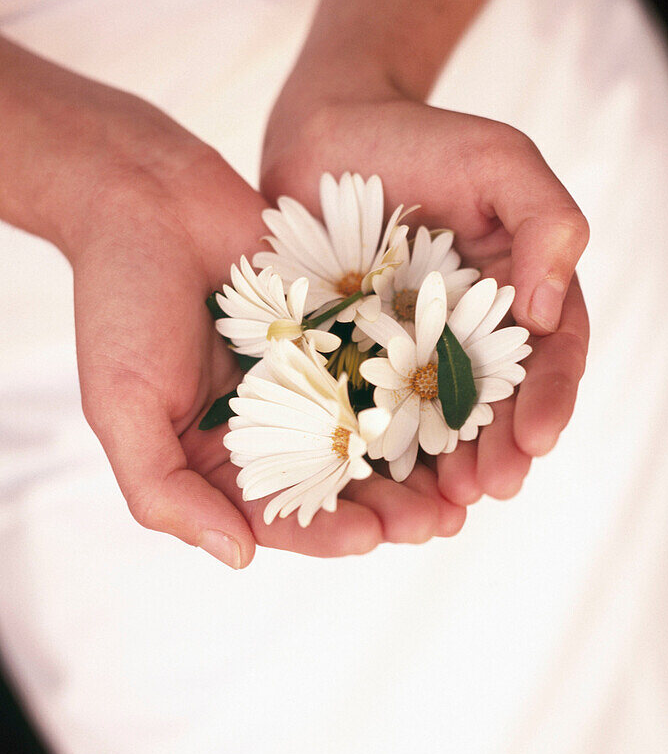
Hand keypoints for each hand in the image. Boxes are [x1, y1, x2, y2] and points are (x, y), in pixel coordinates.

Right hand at [64, 94, 463, 564]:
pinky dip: (423, 392)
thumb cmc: (121, 304)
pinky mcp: (346, 334)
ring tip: (461, 487)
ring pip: (377, 436)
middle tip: (435, 523)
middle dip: (389, 509)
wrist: (148, 196)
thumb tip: (237, 557)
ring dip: (418, 467)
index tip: (368, 538)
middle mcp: (277, 429)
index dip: (326, 533)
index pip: (281, 515)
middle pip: (342, 485)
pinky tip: (460, 409)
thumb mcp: (123, 407)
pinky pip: (391, 369)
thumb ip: (165, 490)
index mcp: (224, 459)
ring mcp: (316, 381)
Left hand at [261, 90, 589, 504]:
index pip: (550, 360)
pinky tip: (377, 489)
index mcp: (522, 301)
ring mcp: (413, 359)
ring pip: (437, 428)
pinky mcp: (355, 367)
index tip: (539, 437)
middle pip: (497, 409)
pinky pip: (370, 418)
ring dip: (446, 472)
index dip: (550, 402)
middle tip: (491, 487)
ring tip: (446, 505)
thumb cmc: (422, 141)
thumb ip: (546, 221)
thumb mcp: (500, 162)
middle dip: (499, 453)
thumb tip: (548, 310)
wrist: (327, 135)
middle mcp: (473, 341)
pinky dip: (378, 457)